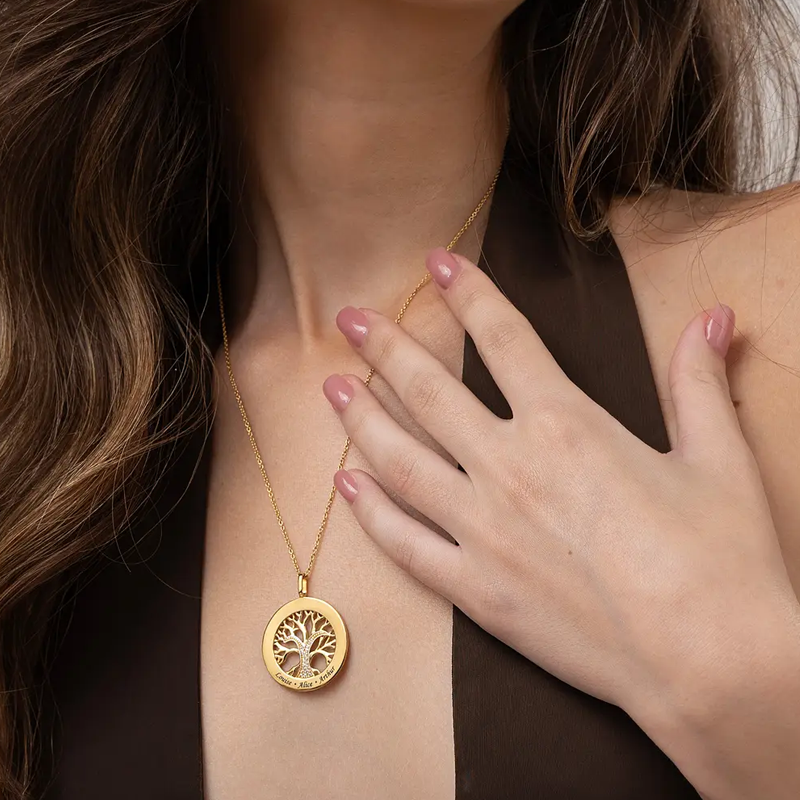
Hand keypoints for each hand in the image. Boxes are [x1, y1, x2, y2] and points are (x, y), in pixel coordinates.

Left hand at [322, 247, 799, 795]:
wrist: (710, 667)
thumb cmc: (721, 563)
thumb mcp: (719, 459)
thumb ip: (698, 382)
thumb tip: (713, 319)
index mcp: (567, 426)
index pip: (503, 337)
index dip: (468, 293)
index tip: (437, 263)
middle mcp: (510, 469)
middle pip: (429, 391)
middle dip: (385, 347)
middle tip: (348, 318)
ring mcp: (484, 532)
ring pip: (400, 461)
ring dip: (360, 420)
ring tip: (331, 389)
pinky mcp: (475, 590)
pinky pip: (405, 545)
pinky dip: (371, 513)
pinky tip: (345, 486)